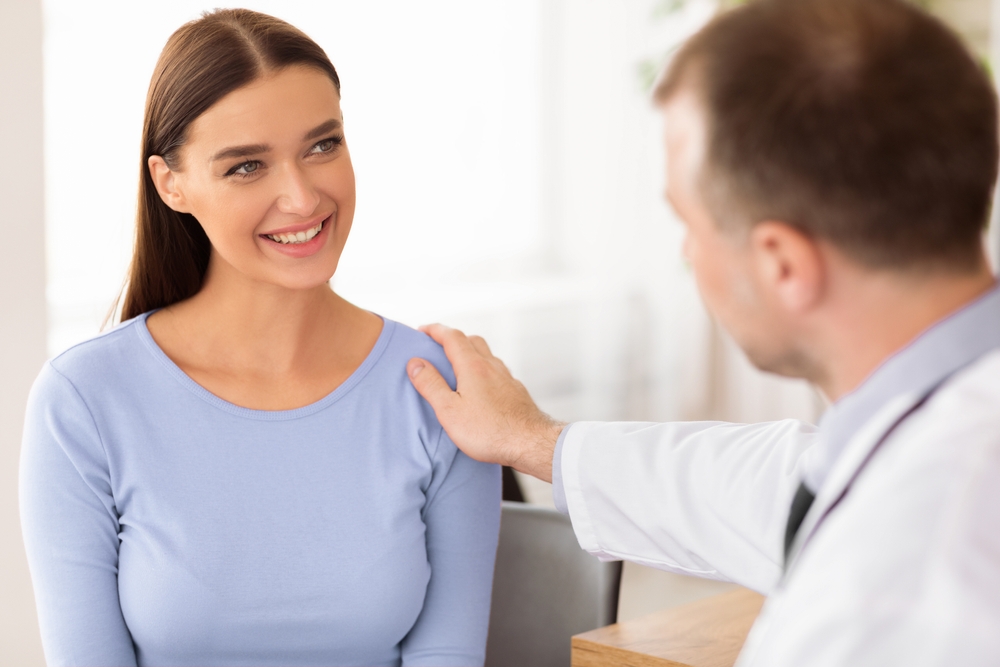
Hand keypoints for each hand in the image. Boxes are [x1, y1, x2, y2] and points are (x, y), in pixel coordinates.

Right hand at [407, 324, 564, 482]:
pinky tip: (480, 386)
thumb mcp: (450, 411)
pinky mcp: (516, 391)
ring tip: (456, 365)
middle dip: (453, 338)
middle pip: (472, 340)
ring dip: (470, 352)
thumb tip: (415, 363)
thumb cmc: (488, 431)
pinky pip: (496, 371)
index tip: (421, 330)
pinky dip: (483, 369)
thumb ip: (431, 385)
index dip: (435, 330)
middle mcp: (492, 366)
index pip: (452, 337)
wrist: (530, 443)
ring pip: (486, 355)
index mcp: (473, 367)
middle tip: (437, 346)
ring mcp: (507, 378)